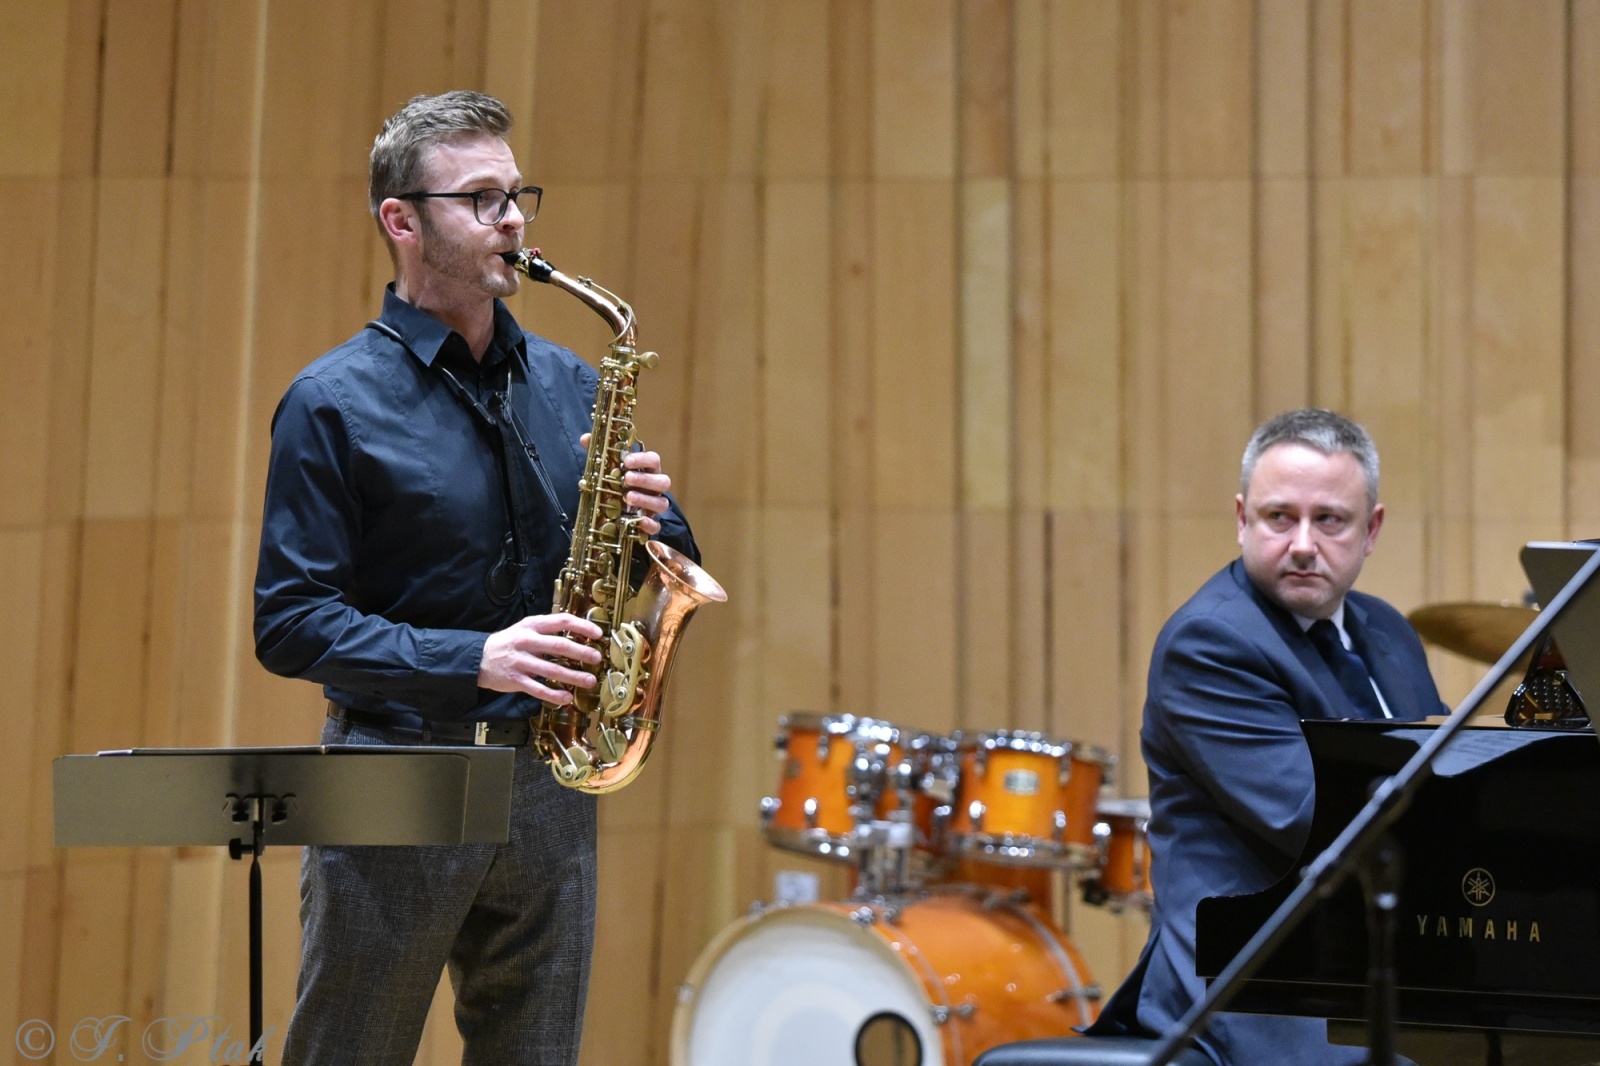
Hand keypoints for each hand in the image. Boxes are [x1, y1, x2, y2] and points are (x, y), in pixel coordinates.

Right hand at [478, 613, 603, 703]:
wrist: (478, 658)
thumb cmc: (509, 643)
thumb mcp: (526, 629)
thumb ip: (548, 631)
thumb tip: (579, 634)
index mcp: (532, 626)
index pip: (561, 620)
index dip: (582, 626)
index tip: (598, 634)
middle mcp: (527, 641)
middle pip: (559, 645)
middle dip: (581, 652)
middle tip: (597, 658)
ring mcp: (521, 662)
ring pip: (551, 670)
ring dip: (573, 676)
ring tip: (589, 681)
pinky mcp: (516, 680)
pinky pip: (538, 689)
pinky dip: (553, 694)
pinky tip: (566, 698)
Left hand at [580, 434, 672, 535]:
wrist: (618, 508)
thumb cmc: (617, 483)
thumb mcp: (607, 468)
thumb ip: (600, 454)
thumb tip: (586, 439)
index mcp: (647, 470)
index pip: (653, 460)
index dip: (643, 459)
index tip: (626, 461)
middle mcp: (654, 487)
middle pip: (663, 481)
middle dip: (645, 479)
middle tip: (626, 479)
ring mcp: (654, 505)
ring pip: (662, 502)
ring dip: (646, 499)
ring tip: (627, 498)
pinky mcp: (651, 522)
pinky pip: (656, 526)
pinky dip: (649, 524)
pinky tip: (638, 521)